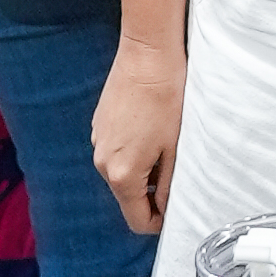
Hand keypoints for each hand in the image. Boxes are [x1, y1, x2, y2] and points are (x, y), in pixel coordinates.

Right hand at [92, 40, 186, 235]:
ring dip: (143, 169)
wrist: (147, 54)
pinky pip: (116, 151)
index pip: (137, 219)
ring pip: (122, 173)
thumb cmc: (166, 96)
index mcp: (121, 174)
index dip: (159, 221)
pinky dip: (133, 150)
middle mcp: (102, 162)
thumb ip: (169, 185)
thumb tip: (167, 208)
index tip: (176, 209)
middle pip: (128, 196)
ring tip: (166, 144)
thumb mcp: (175, 147)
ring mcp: (97, 142)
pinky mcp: (99, 125)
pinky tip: (152, 128)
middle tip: (178, 171)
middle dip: (152, 193)